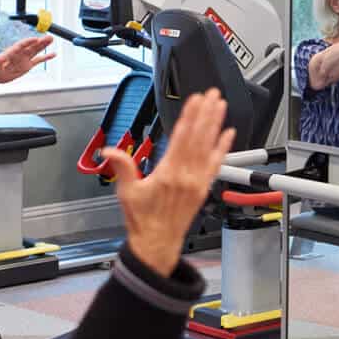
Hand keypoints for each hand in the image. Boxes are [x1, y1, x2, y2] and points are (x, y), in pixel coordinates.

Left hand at [0, 35, 56, 84]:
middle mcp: (19, 54)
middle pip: (31, 46)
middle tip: (48, 37)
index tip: (35, 39)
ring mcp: (24, 59)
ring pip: (36, 50)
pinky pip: (38, 60)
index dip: (28, 42)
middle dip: (40, 41)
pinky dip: (45, 57)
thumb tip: (0, 59)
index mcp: (11, 53)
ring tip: (51, 39)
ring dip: (44, 45)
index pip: (21, 45)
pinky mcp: (28, 65)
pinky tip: (52, 54)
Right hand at [101, 89, 235, 276]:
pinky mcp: (203, 189)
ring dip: (215, 125)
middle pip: (198, 138)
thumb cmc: (143, 220)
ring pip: (209, 147)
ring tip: (220, 106)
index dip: (189, 117)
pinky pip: (215, 165)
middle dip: (205, 114)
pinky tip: (228, 135)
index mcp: (168, 174)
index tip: (195, 100)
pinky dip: (222, 148)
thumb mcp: (127, 192)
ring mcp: (197, 182)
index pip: (182, 138)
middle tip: (212, 94)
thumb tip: (110, 151)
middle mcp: (186, 176)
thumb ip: (122, 167)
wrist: (157, 243)